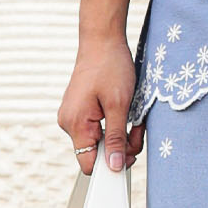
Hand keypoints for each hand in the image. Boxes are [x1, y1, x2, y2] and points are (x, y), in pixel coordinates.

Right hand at [57, 0, 143, 174]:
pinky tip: (124, 112)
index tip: (131, 154)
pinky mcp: (80, 109)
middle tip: (138, 130)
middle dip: (120, 146)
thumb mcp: (120, 105)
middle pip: (95, 153)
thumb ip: (116, 138)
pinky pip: (97, 128)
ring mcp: (73, 116)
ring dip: (119, 134)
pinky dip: (113, 124)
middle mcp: (69, 123)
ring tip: (134, 118)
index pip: (89, 164)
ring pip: (99, 140)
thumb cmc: (111, 67)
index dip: (111, 164)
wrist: (102, 39)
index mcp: (75, 124)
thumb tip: (114, 167)